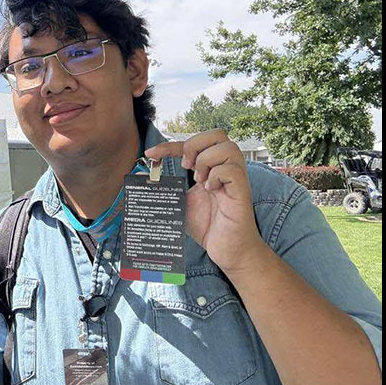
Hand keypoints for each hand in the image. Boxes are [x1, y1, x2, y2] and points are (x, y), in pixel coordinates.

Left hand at [144, 129, 264, 274]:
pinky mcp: (243, 192)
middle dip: (195, 144)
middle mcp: (226, 168)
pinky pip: (232, 170)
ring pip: (228, 147)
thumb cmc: (208, 226)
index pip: (194, 144)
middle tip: (185, 166)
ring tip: (200, 181)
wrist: (227, 250)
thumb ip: (167, 188)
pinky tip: (211, 190)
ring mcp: (236, 179)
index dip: (170, 145)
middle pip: (218, 133)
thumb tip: (142, 177)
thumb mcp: (180, 203)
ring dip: (206, 160)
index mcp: (211, 168)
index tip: (151, 154)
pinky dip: (217, 176)